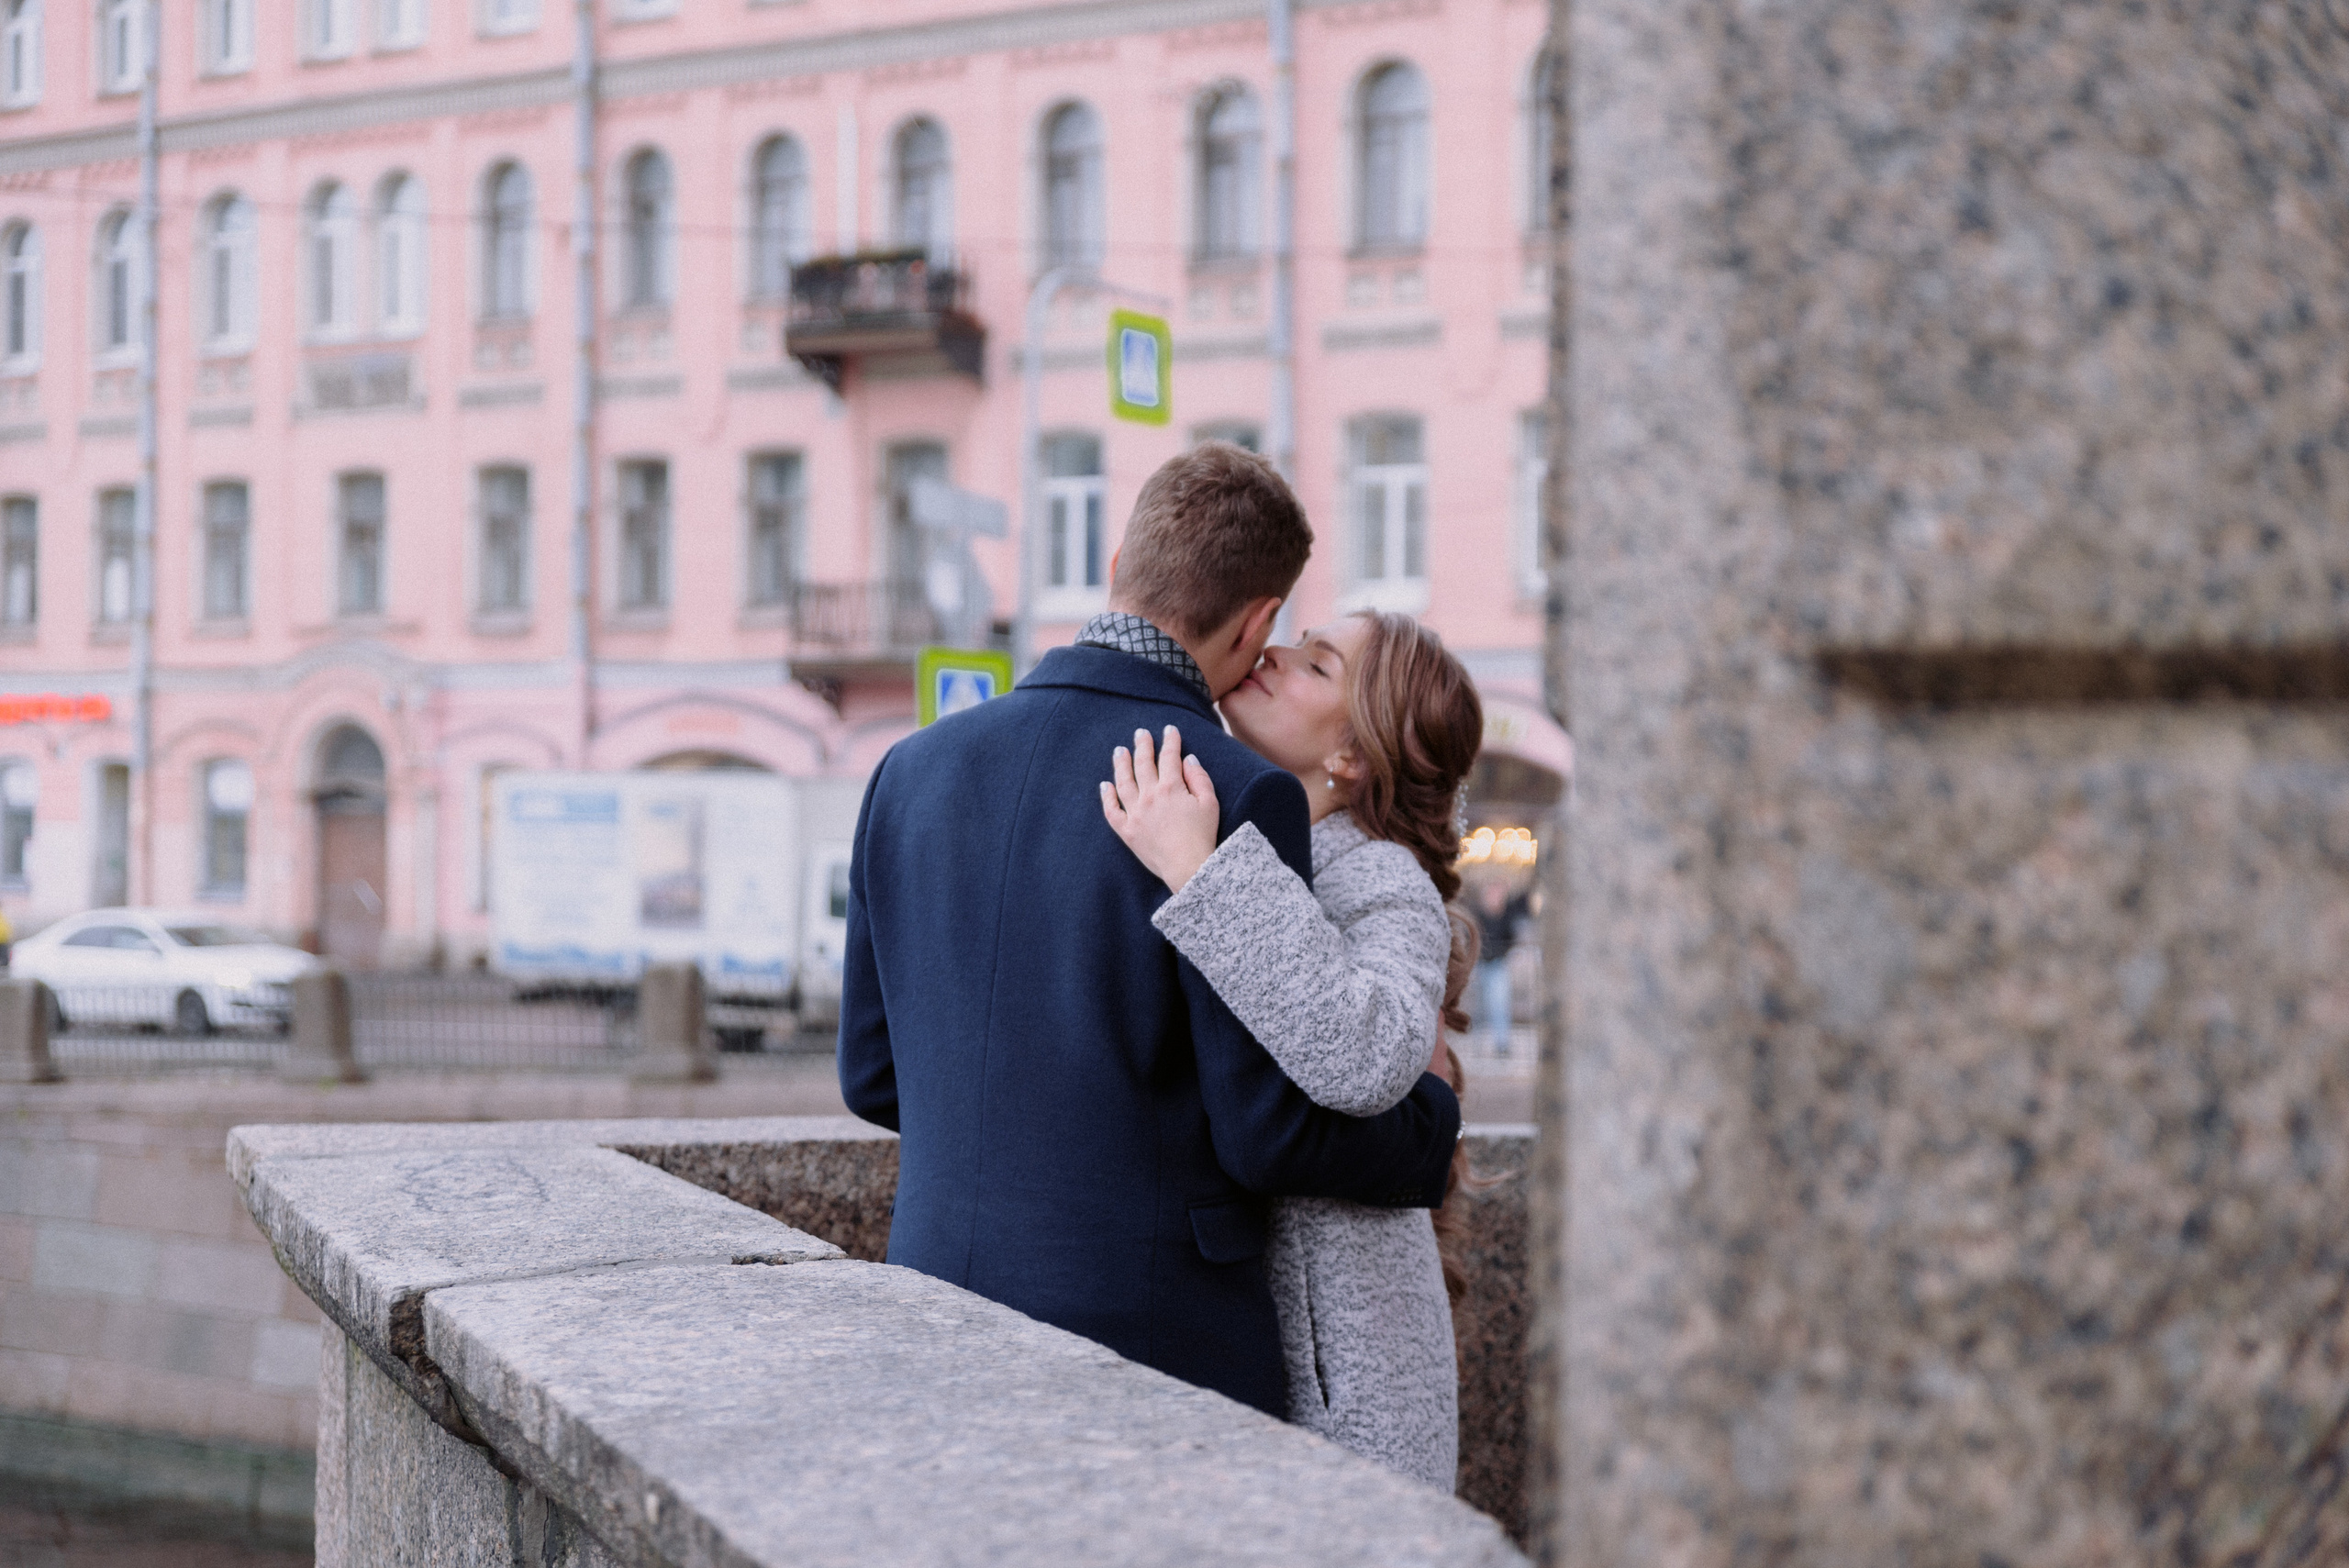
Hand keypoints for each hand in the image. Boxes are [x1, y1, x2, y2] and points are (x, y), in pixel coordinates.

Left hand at [1100, 725, 1220, 892]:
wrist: (1188, 867)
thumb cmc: (1202, 835)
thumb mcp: (1210, 803)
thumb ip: (1198, 778)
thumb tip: (1188, 759)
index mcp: (1171, 788)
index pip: (1169, 757)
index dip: (1170, 741)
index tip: (1169, 730)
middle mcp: (1149, 796)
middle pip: (1143, 764)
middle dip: (1142, 745)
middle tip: (1140, 733)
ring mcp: (1135, 813)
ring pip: (1123, 782)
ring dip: (1121, 763)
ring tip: (1119, 751)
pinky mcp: (1126, 830)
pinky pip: (1111, 810)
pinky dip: (1106, 796)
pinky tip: (1105, 785)